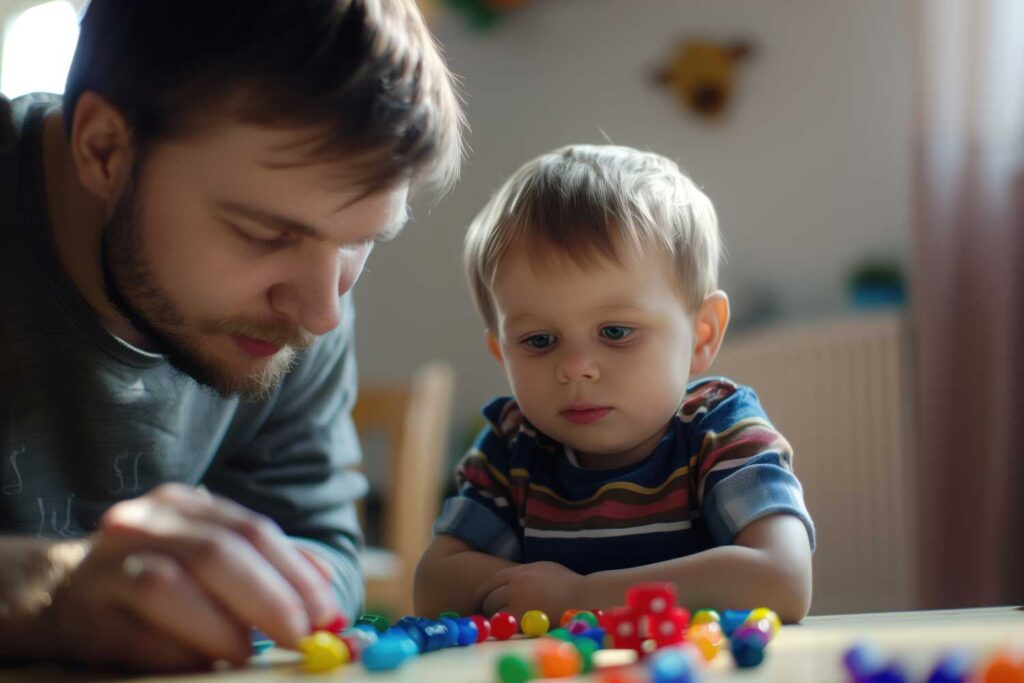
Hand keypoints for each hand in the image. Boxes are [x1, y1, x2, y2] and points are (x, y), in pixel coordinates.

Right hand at [38, 484, 339, 670]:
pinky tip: (206, 663)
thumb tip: (324, 582)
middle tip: (300, 635)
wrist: (60, 592)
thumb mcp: (208, 554)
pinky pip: (137, 634)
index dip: (295, 573)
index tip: (326, 612)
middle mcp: (146, 524)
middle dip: (269, 598)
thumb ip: (264, 564)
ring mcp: (110, 565)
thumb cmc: (154, 572)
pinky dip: (180, 651)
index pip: (253, 531)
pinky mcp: (87, 614)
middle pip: (217, 553)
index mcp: (185, 505)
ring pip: (169, 585)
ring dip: (220, 626)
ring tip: (249, 652)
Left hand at [474, 561, 584, 621]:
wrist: (584, 595)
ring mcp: (518, 600)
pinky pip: (505, 624)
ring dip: (495, 618)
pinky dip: (505, 627)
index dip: (483, 592)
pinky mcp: (523, 617)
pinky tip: (512, 629)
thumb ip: (526, 573)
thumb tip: (513, 578)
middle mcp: (515, 584)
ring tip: (504, 623)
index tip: (480, 601)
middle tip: (488, 615)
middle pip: (489, 596)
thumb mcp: (544, 568)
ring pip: (494, 611)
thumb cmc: (569, 584)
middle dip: (486, 606)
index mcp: (519, 572)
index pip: (491, 581)